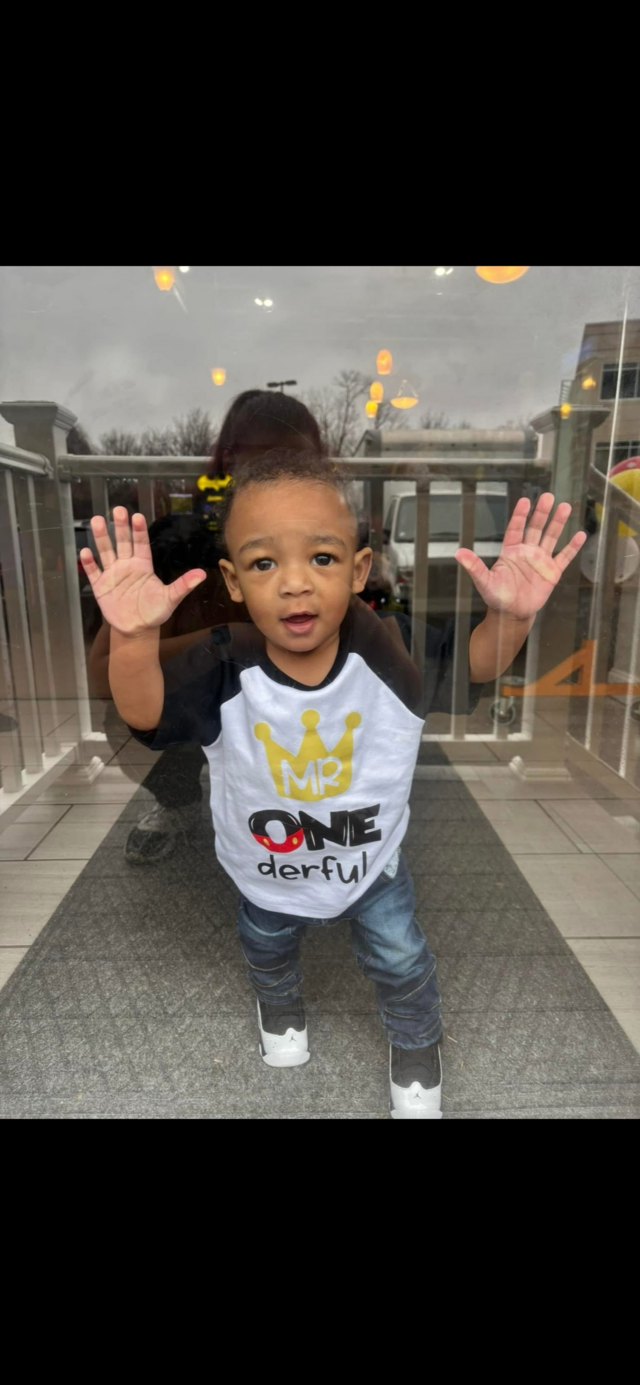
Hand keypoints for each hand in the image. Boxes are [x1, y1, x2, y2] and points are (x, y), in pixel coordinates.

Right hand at [79, 508, 205, 636]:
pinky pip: (93, 572)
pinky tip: (84, 552)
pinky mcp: (101, 586)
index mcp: (143, 565)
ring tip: (96, 521)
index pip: (141, 544)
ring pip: (106, 552)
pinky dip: (88, 563)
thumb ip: (183, 585)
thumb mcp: (170, 599)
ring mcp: (112, 574)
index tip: (137, 516)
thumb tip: (202, 575)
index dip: (139, 531)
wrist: (137, 629)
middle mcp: (127, 565)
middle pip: (122, 542)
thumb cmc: (155, 611)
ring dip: (101, 537)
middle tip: (118, 510)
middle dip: (120, 527)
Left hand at [454, 493, 586, 621]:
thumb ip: (474, 567)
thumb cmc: (497, 596)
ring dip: (558, 523)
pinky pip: (564, 557)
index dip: (520, 515)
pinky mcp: (552, 572)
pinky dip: (572, 547)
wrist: (512, 613)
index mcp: (510, 551)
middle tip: (548, 496)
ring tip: (565, 507)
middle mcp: (527, 551)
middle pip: (535, 528)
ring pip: (551, 537)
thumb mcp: (484, 582)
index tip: (525, 501)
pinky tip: (580, 534)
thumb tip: (458, 553)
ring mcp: (541, 560)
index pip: (515, 529)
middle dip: (541, 513)